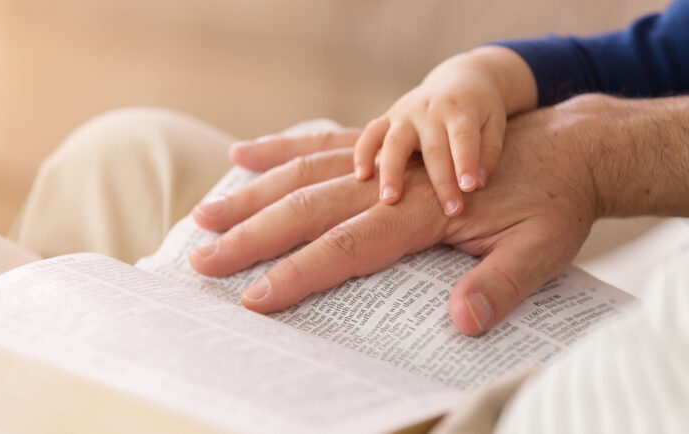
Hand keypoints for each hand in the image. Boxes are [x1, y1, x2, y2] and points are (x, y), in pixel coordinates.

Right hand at [189, 96, 627, 335]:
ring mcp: (385, 158)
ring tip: (204, 211)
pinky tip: (243, 152)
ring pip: (303, 174)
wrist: (569, 145)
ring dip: (251, 194)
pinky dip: (280, 150)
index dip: (298, 273)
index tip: (253, 297)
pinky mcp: (385, 147)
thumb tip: (462, 323)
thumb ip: (502, 285)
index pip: (348, 248)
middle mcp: (394, 182)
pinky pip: (322, 145)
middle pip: (308, 208)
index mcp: (424, 213)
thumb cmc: (554, 202)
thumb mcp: (545, 250)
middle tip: (202, 258)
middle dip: (252, 236)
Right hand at [354, 46, 535, 215]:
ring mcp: (405, 113)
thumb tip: (475, 184)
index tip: (469, 188)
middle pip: (433, 148)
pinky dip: (362, 154)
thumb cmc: (480, 112)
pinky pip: (369, 134)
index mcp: (461, 111)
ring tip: (390, 200)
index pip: (464, 138)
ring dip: (392, 172)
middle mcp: (431, 110)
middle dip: (441, 182)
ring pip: (394, 142)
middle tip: (451, 211)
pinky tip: (362, 177)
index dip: (466, 162)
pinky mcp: (387, 118)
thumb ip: (488, 153)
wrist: (459, 80)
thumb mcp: (494, 124)